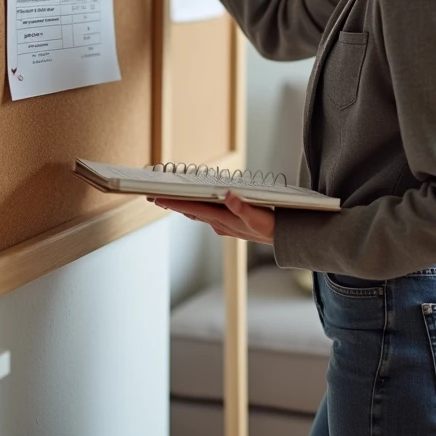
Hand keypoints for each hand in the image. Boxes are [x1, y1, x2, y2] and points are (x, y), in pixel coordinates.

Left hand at [149, 192, 274, 244]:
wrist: (282, 239)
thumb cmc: (271, 228)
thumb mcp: (259, 218)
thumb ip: (243, 208)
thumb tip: (229, 197)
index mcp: (223, 219)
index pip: (193, 208)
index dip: (175, 203)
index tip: (158, 198)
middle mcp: (219, 223)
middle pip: (191, 211)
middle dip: (172, 204)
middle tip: (153, 197)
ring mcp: (223, 224)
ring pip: (197, 213)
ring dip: (182, 206)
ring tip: (167, 199)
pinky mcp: (228, 223)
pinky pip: (207, 214)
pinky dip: (196, 207)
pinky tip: (194, 204)